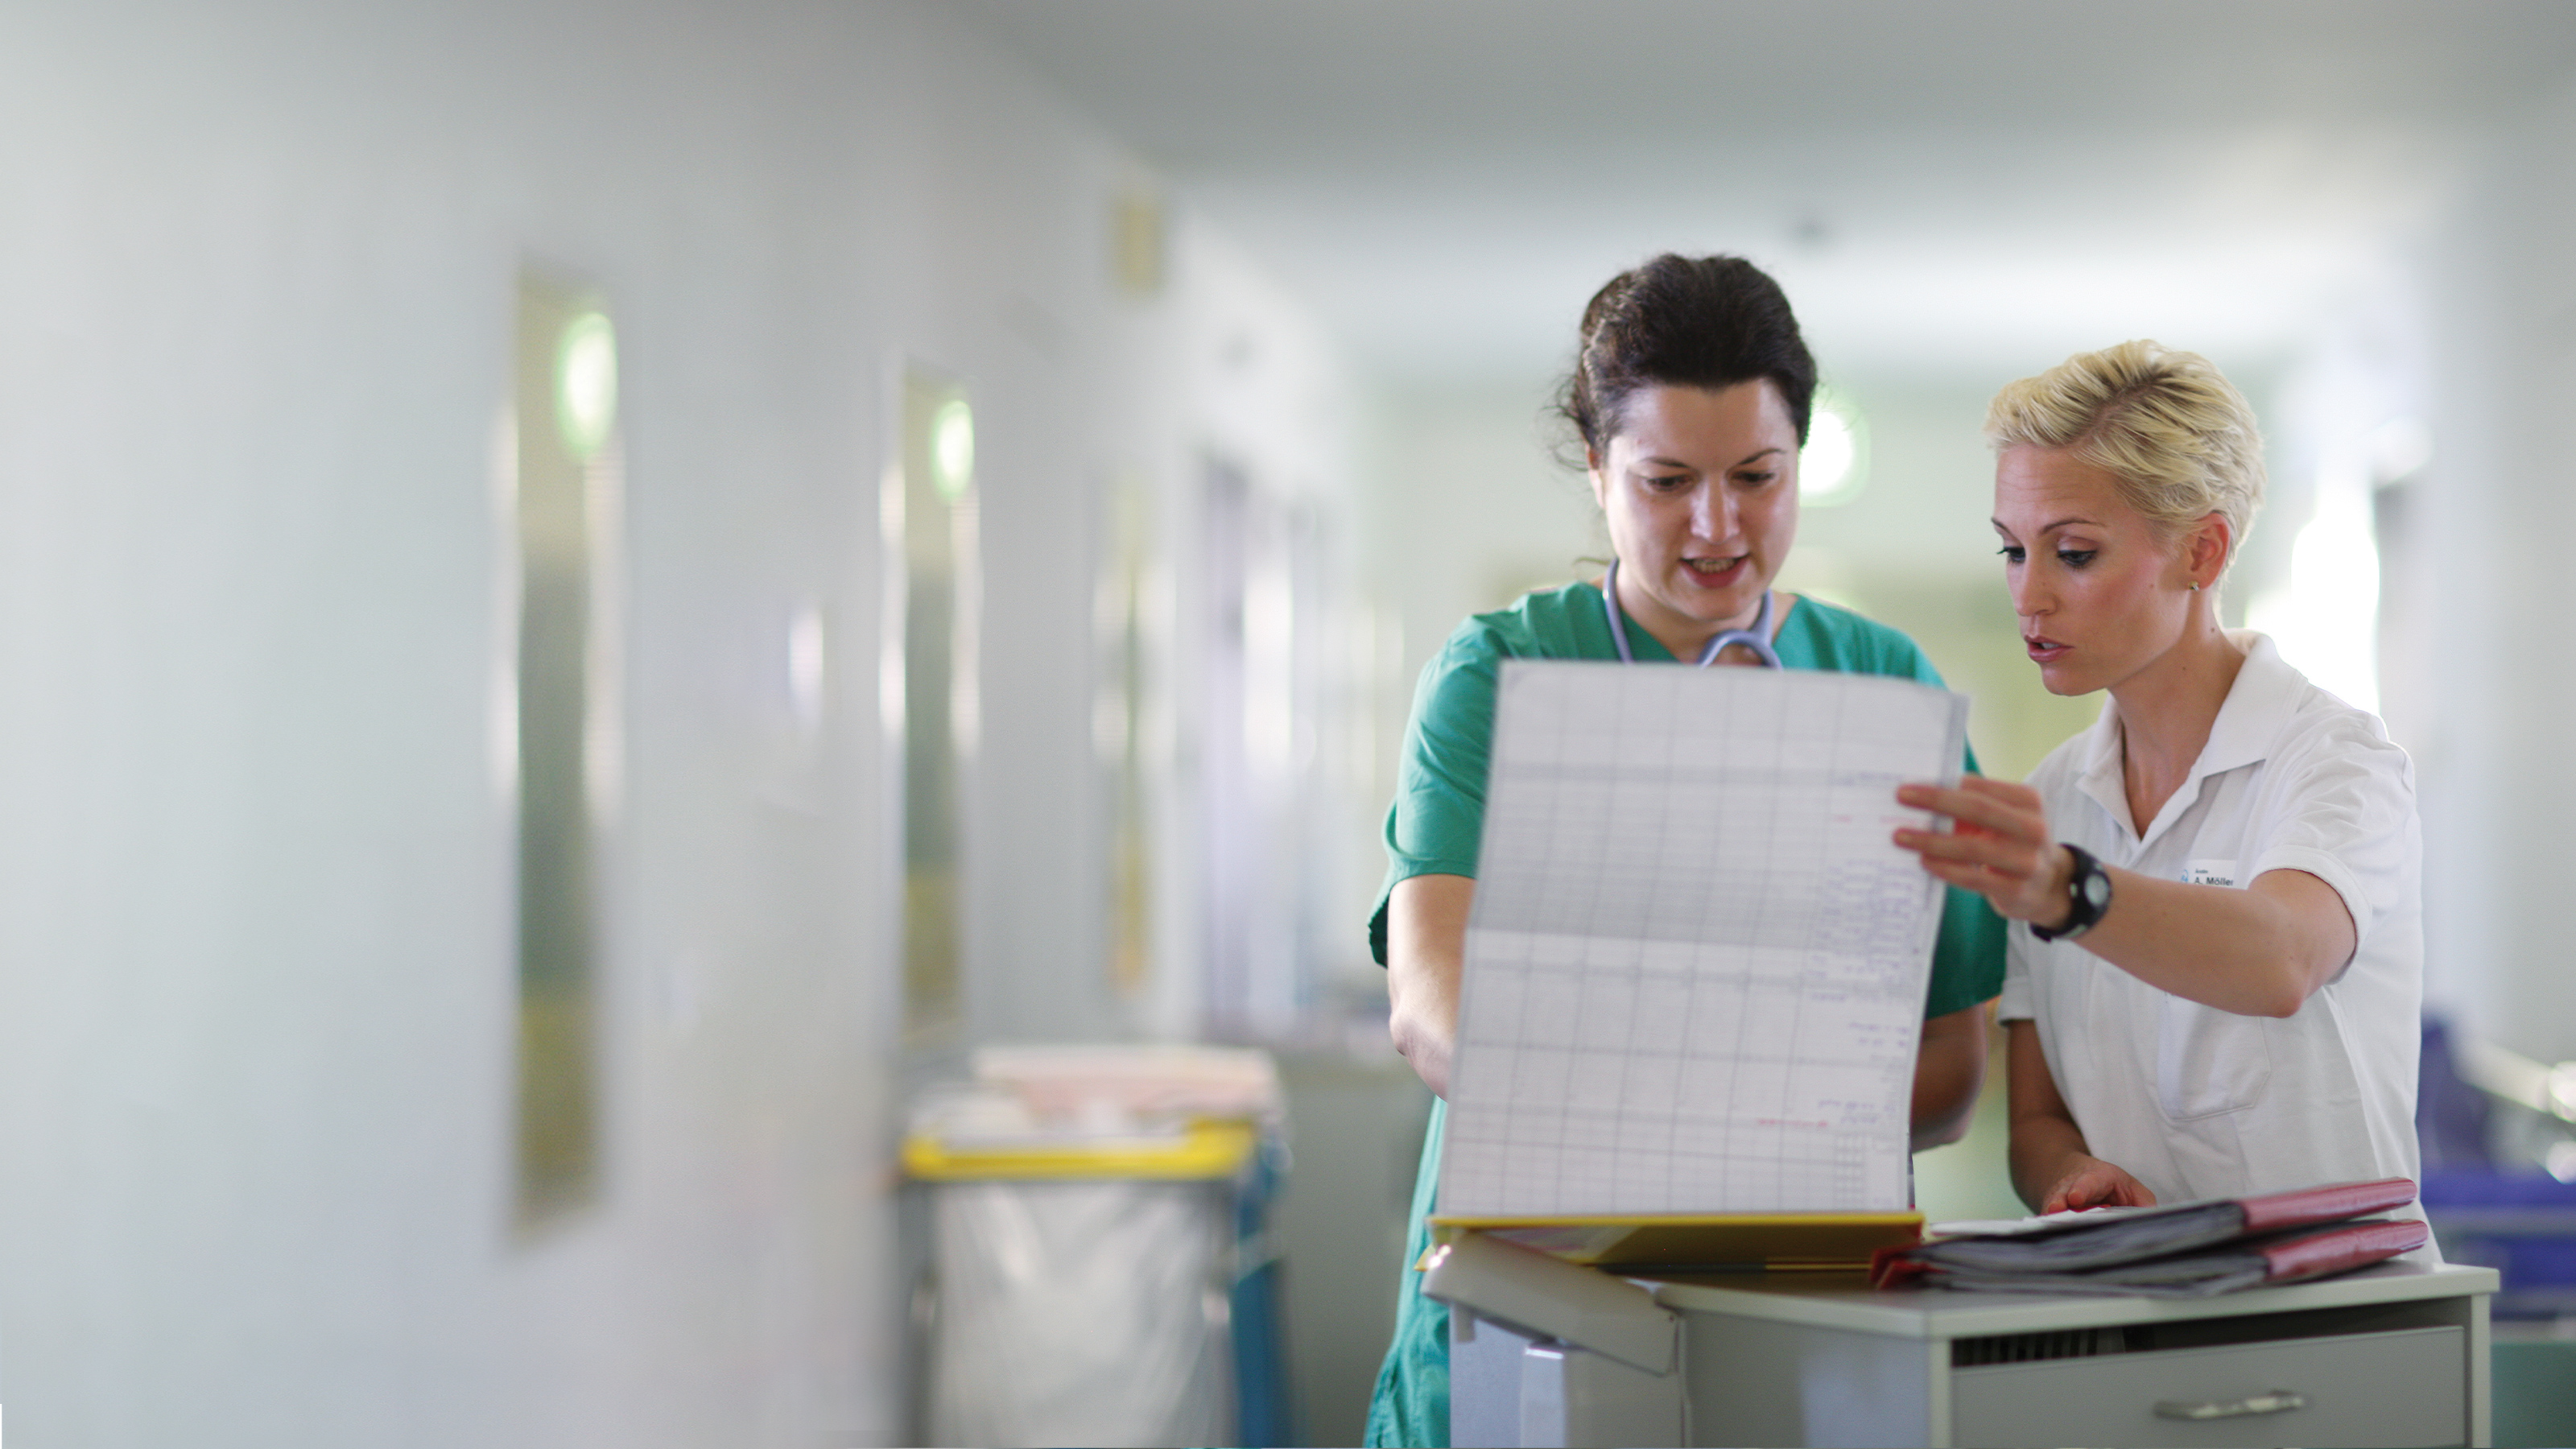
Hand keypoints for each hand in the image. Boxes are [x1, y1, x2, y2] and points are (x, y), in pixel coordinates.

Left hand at [1893, 777, 2075, 927]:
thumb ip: (1974, 803)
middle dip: (1935, 802)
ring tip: (1901, 836)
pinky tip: (1923, 861)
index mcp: (2029, 801)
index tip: (1910, 783)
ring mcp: (2027, 861)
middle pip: (1978, 810)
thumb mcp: (2004, 817)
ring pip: (1971, 848)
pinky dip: (1945, 868)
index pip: (1981, 787)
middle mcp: (2033, 828)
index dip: (1944, 785)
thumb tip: (1925, 791)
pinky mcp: (2016, 889)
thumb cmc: (2013, 842)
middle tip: (1900, 797)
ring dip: (1931, 840)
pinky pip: (1972, 877)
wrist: (2048, 886)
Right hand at [2038, 1155, 2157, 1213]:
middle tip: (2055, 1210)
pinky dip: (2045, 1224)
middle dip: (2059, 1200)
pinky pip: (2048, 1216)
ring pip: (2052, 1203)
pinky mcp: (2052, 1210)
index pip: (2090, 1181)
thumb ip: (2143, 1204)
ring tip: (2047, 1220)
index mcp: (2099, 1176)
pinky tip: (2043, 1231)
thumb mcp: (2133, 1189)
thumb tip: (2149, 1224)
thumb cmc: (2113, 1187)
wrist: (2080, 1176)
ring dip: (2049, 1213)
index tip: (2075, 1198)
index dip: (2082, 1189)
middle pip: (2065, 1192)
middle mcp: (2074, 1184)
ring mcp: (2060, 1197)